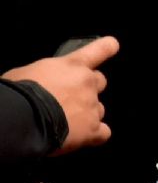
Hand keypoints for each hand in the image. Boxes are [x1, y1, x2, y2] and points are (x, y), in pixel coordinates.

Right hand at [3, 36, 119, 153]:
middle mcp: (87, 83)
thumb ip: (46, 76)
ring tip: (67, 121)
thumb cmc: (18, 92)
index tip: (113, 45)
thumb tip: (45, 84)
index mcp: (72, 65)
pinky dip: (94, 135)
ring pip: (99, 109)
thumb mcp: (27, 73)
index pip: (99, 50)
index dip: (106, 47)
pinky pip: (103, 133)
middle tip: (69, 97)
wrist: (21, 118)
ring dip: (87, 114)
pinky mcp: (92, 130)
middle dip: (88, 88)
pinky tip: (82, 137)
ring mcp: (92, 107)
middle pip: (100, 82)